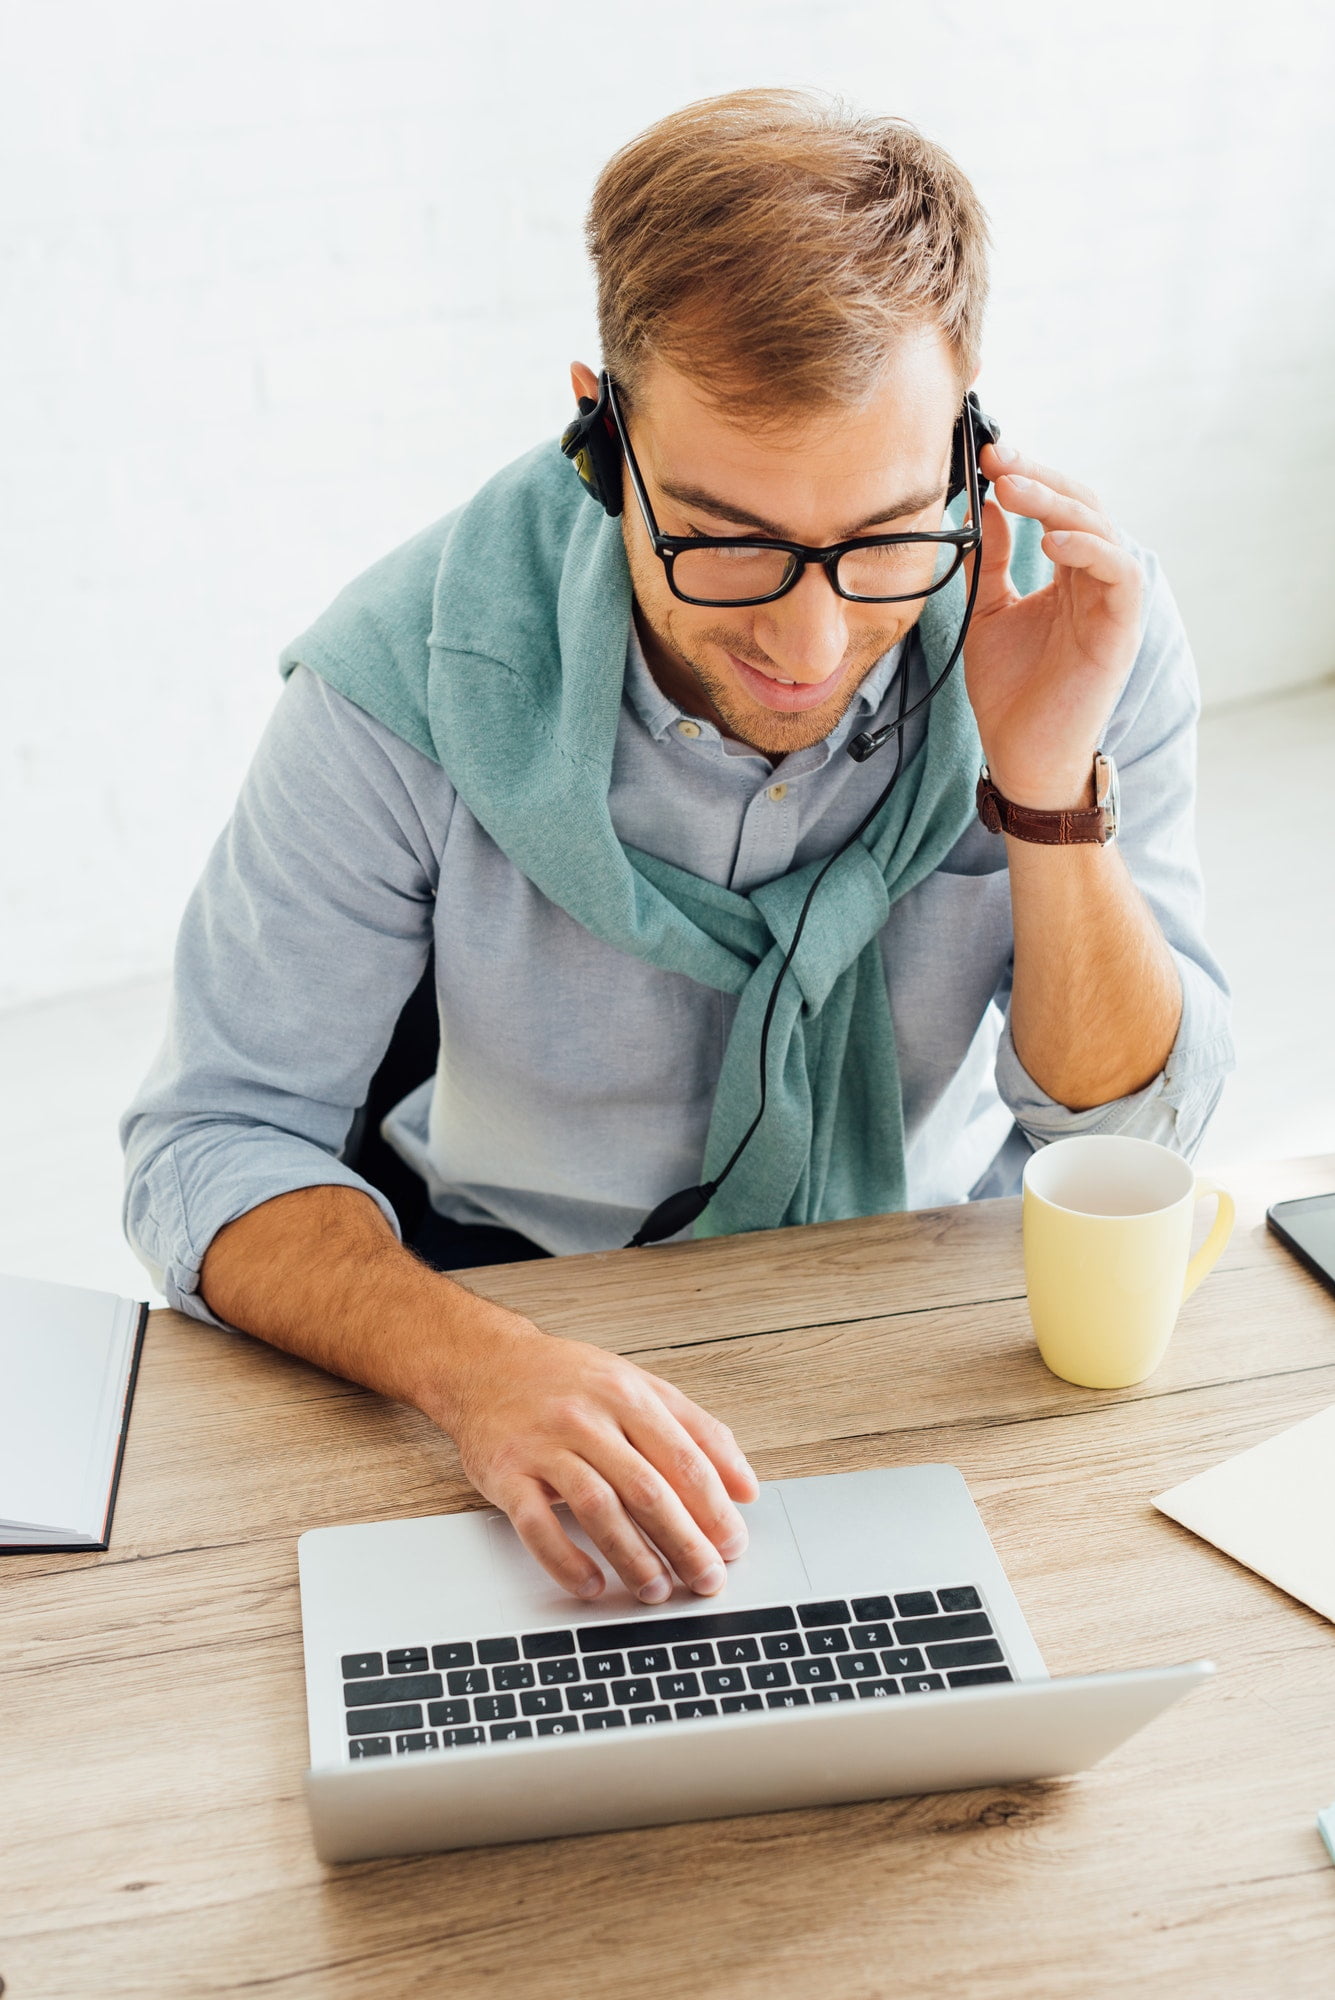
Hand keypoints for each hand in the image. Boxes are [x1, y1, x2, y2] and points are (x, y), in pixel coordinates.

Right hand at [432, 1298, 759, 1602]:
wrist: (486, 1364)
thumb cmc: (568, 1380)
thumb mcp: (640, 1387)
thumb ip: (698, 1431)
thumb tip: (746, 1486)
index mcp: (627, 1395)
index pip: (683, 1457)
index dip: (714, 1507)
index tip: (733, 1544)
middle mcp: (587, 1418)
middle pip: (647, 1489)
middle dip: (684, 1541)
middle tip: (707, 1578)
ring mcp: (544, 1446)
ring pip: (598, 1509)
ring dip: (633, 1557)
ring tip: (657, 1589)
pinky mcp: (507, 1473)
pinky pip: (538, 1526)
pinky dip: (567, 1561)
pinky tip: (592, 1584)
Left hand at [966, 442, 1142, 808]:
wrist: (1021, 756)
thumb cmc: (1010, 693)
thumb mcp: (988, 612)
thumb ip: (991, 561)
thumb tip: (985, 505)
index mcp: (1068, 575)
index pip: (1058, 507)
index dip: (1028, 476)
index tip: (986, 456)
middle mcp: (1095, 582)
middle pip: (1082, 506)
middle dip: (1040, 476)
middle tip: (997, 458)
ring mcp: (1111, 603)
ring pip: (1101, 529)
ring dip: (1058, 503)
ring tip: (1015, 488)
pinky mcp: (1121, 629)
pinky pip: (1119, 573)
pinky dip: (1090, 549)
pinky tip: (1051, 542)